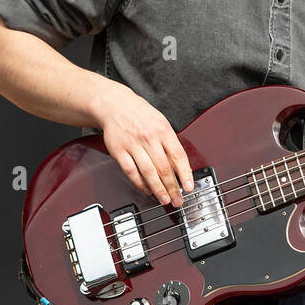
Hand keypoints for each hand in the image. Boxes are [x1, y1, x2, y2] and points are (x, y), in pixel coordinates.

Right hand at [93, 82, 194, 207]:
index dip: (185, 174)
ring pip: (148, 172)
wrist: (115, 105)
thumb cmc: (141, 115)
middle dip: (172, 187)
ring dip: (158, 189)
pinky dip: (139, 183)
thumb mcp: (161, 123)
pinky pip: (131, 171)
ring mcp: (133, 144)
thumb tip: (181, 167)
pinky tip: (146, 190)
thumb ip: (170, 144)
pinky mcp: (119, 150)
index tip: (189, 187)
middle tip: (177, 200)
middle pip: (164, 167)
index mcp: (163, 130)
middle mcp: (149, 137)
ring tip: (164, 199)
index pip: (178, 156)